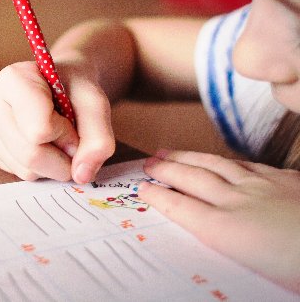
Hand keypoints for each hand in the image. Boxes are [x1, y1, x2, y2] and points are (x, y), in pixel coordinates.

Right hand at [0, 61, 114, 183]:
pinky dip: (39, 167)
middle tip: (71, 139)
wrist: (59, 84)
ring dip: (52, 164)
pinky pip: (18, 173)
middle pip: (30, 154)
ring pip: (25, 169)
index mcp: (12, 79)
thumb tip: (82, 175)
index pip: (39, 129)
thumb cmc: (73, 88)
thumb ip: (98, 137)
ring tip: (55, 137)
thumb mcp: (95, 103)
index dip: (66, 134)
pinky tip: (40, 144)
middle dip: (62, 157)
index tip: (72, 121)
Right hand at [138, 150, 299, 293]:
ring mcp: (264, 187)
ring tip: (171, 152)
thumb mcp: (251, 273)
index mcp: (226, 230)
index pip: (181, 207)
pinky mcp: (288, 181)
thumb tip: (206, 241)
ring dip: (189, 158)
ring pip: (216, 165)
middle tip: (148, 163)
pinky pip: (248, 164)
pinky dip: (227, 161)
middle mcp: (239, 202)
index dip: (158, 196)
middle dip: (166, 170)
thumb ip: (224, 249)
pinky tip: (224, 160)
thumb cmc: (297, 268)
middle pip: (193, 179)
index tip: (142, 188)